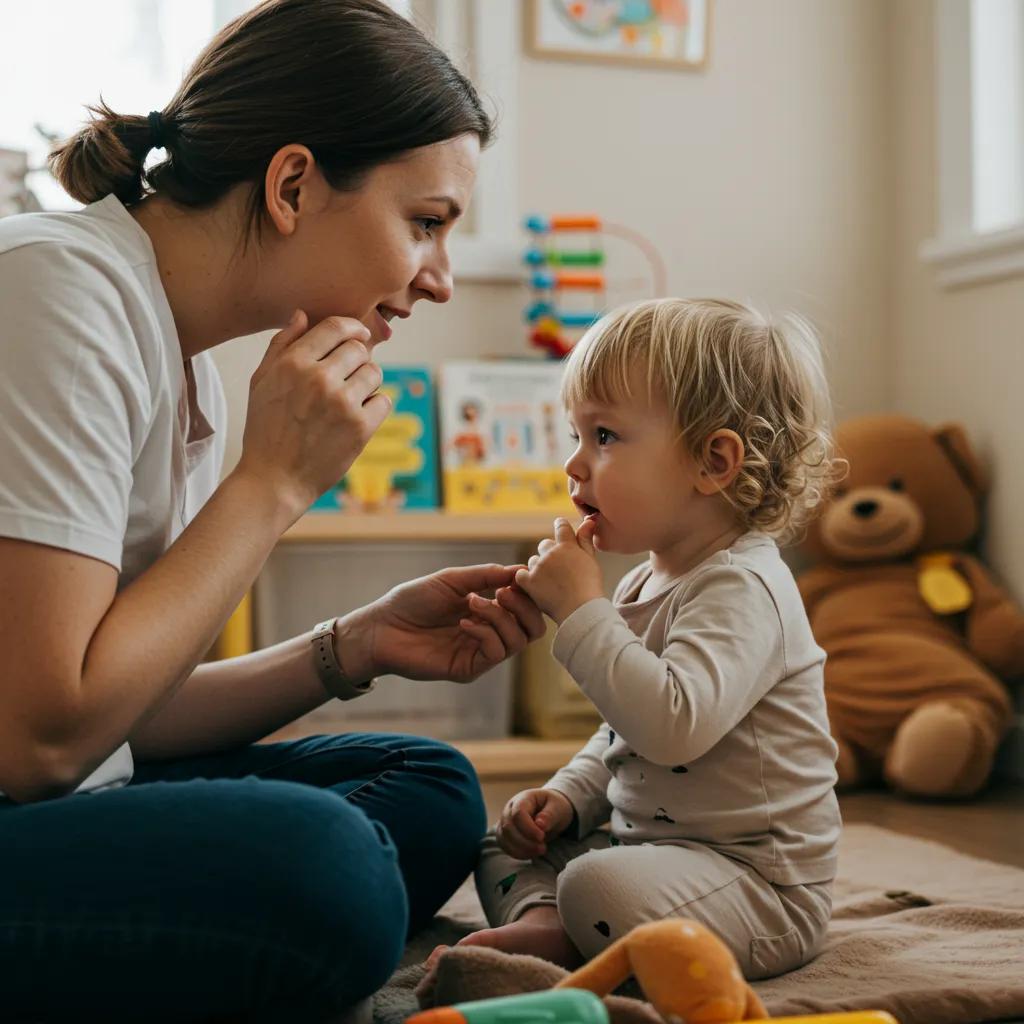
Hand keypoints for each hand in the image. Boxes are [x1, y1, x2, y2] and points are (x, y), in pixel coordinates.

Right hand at [235, 311, 390, 521]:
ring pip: (375, 373)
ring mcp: (342, 403)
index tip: (360, 335)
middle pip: (359, 349)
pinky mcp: (361, 427)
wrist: (273, 480)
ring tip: (351, 399)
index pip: (336, 326)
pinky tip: (358, 417)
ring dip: (368, 382)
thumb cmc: (265, 430)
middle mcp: (319, 378)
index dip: (353, 328)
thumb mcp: (261, 382)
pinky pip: (384, 401)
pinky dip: (375, 407)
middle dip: (358, 359)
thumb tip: (302, 315)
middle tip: (348, 378)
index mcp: (293, 363)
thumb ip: (281, 345)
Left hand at [336, 564, 545, 683]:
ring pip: (518, 640)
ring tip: (474, 602)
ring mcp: (480, 652)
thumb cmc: (412, 600)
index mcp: (488, 610)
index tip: (519, 576)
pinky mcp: (468, 669)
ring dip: (501, 617)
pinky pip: (496, 653)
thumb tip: (521, 570)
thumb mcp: (452, 580)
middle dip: (525, 607)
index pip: (527, 607)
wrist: (381, 626)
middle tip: (503, 592)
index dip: (529, 592)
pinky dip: (486, 632)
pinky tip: (464, 622)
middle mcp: (489, 632)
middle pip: (533, 628)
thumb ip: (486, 575)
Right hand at [496, 787, 574, 858]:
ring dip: (521, 849)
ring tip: (540, 851)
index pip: (518, 813)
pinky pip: (505, 845)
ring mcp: (505, 821)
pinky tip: (531, 854)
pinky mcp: (505, 834)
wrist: (551, 810)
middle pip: (508, 827)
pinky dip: (517, 853)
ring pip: (504, 838)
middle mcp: (510, 808)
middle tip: (543, 848)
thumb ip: (549, 815)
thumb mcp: (558, 807)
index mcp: (524, 798)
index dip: (528, 828)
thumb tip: (540, 825)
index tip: (541, 837)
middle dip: (525, 841)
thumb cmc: (554, 806)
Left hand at [514, 518, 603, 622]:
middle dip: (550, 554)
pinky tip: (537, 588)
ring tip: (552, 584)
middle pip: (544, 545)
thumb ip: (585, 539)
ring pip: (533, 561)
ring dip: (539, 568)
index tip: (562, 531)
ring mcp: (539, 567)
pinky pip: (521, 575)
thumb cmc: (590, 587)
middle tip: (559, 570)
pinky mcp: (529, 582)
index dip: (561, 527)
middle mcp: (551, 553)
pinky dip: (526, 580)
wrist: (581, 611)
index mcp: (568, 546)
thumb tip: (588, 520)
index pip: (561, 526)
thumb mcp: (591, 560)